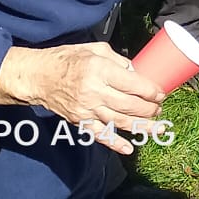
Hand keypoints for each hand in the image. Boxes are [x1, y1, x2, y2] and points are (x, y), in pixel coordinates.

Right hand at [0, 43, 162, 154]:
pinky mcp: (79, 121)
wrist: (38, 77)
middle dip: (150, 109)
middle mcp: (94, 92)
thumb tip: (136, 72)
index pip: (133, 85)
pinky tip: (129, 148)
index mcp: (100, 71)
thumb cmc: (67, 59)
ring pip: (120, 121)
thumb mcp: (96, 49)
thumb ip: (118, 61)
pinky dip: (115, 143)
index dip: (151, 91)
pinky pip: (99, 135)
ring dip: (142, 126)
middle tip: (159, 109)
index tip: (161, 94)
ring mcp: (86, 109)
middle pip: (130, 105)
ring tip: (157, 127)